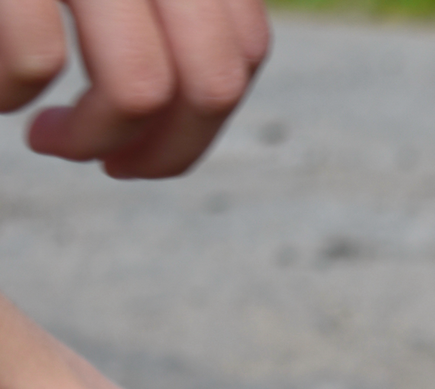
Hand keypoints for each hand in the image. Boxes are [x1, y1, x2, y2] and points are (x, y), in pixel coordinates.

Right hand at [0, 0, 270, 177]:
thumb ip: (161, 12)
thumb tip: (187, 94)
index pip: (245, 50)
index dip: (202, 116)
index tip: (147, 141)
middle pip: (213, 83)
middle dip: (166, 150)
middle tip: (108, 164)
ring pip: (139, 87)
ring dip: (89, 138)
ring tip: (44, 138)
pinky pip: (39, 59)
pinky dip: (12, 92)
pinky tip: (1, 94)